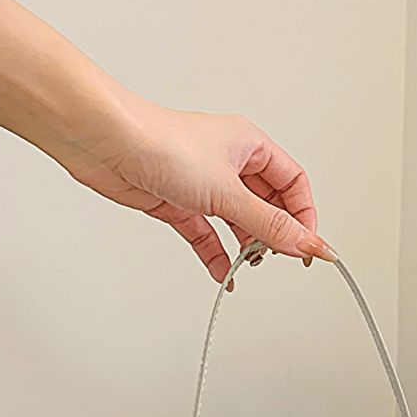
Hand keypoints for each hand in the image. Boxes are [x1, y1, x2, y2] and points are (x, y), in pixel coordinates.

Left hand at [51, 83, 334, 282]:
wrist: (106, 144)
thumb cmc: (161, 144)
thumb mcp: (228, 192)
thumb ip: (270, 225)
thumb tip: (310, 245)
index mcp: (249, 144)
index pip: (293, 183)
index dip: (304, 215)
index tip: (306, 246)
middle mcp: (228, 161)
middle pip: (267, 204)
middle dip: (274, 233)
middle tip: (277, 257)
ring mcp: (202, 183)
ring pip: (237, 221)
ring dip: (245, 246)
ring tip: (249, 265)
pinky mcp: (177, 201)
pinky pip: (206, 234)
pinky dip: (216, 254)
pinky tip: (223, 273)